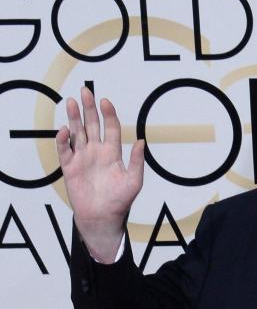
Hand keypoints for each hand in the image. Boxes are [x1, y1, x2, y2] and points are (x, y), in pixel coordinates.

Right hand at [55, 86, 144, 261]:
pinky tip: (64, 130)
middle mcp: (96, 152)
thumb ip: (136, 161)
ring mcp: (82, 158)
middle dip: (88, 108)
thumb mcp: (134, 181)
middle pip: (91, 124)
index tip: (105, 101)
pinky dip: (63, 140)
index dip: (108, 114)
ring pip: (76, 132)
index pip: (110, 128)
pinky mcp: (69, 167)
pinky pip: (64, 150)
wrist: (102, 217)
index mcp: (112, 153)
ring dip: (73, 118)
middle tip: (85, 91)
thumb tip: (141, 141)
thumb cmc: (120, 201)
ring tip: (71, 101)